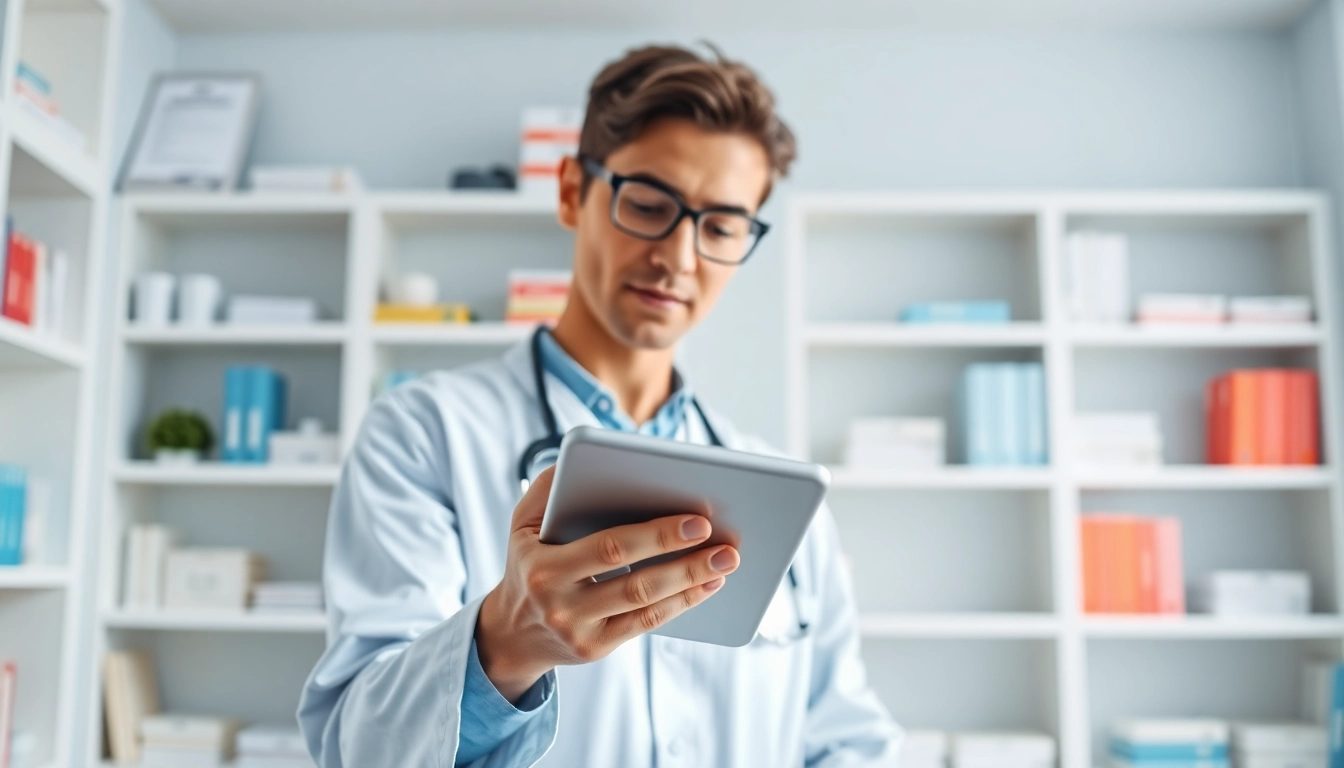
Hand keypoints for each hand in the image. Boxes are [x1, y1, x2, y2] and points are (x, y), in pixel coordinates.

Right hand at [475, 464, 738, 701]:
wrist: (512, 631)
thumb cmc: (528, 560)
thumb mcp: (523, 522)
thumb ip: (549, 487)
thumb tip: (583, 457)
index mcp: (544, 566)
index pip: (609, 548)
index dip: (657, 535)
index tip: (698, 520)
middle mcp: (560, 604)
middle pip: (635, 582)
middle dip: (684, 560)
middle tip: (725, 542)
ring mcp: (579, 631)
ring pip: (647, 606)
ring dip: (692, 582)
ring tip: (727, 561)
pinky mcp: (596, 648)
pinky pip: (646, 624)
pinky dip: (682, 603)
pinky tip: (708, 584)